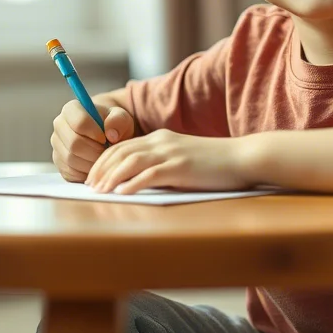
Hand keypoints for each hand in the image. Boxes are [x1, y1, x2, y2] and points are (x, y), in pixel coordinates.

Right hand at [51, 94, 135, 182]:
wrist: (106, 135)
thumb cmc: (113, 124)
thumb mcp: (121, 118)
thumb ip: (118, 120)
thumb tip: (111, 134)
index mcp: (71, 109)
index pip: (79, 122)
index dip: (95, 133)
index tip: (106, 138)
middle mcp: (60, 126)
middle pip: (74, 144)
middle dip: (94, 151)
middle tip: (107, 152)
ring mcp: (57, 146)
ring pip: (72, 159)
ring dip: (91, 162)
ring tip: (103, 157)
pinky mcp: (60, 163)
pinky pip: (71, 172)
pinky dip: (86, 172)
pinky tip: (96, 164)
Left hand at [86, 129, 250, 193]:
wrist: (242, 158)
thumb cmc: (215, 164)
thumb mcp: (183, 160)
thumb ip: (162, 166)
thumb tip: (139, 183)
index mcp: (160, 138)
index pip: (122, 146)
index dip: (104, 161)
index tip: (93, 177)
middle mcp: (161, 141)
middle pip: (120, 152)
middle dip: (101, 169)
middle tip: (89, 186)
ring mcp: (171, 152)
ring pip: (130, 161)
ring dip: (111, 177)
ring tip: (99, 191)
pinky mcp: (180, 166)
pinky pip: (150, 174)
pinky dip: (132, 184)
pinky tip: (121, 194)